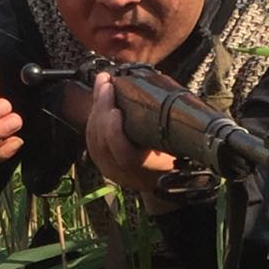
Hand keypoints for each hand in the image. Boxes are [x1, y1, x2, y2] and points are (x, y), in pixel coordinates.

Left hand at [85, 72, 175, 194]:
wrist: (165, 184)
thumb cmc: (175, 159)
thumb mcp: (177, 144)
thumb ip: (168, 121)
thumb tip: (163, 85)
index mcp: (142, 169)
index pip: (121, 152)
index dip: (114, 132)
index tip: (116, 110)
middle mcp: (121, 171)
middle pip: (102, 140)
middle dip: (102, 108)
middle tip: (107, 84)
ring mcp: (108, 168)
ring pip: (94, 136)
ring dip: (96, 107)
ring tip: (102, 84)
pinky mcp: (100, 162)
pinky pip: (91, 137)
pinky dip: (94, 115)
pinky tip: (98, 99)